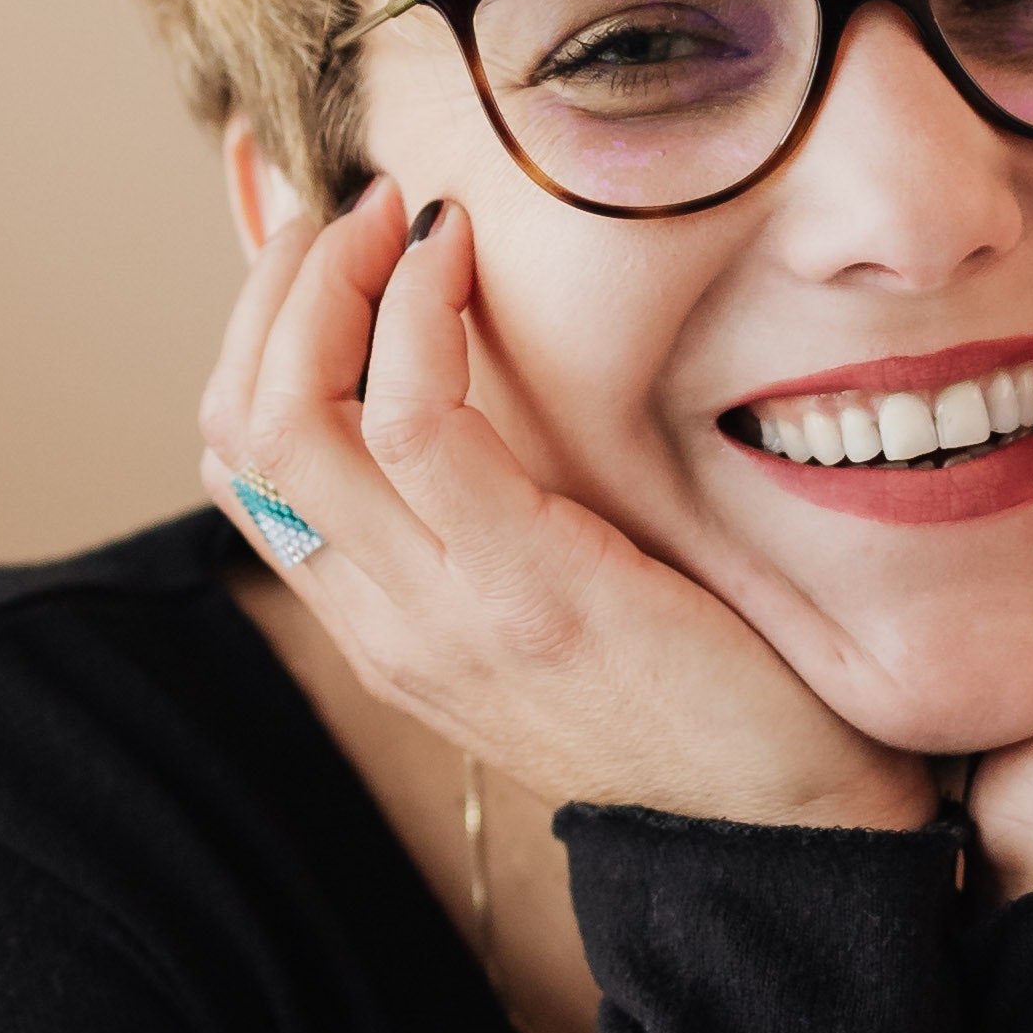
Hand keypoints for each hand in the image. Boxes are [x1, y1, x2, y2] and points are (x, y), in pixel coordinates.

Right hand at [203, 176, 934, 838]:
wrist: (793, 826)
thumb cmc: (704, 694)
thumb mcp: (561, 602)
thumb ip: (498, 517)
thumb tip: (484, 376)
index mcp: (383, 628)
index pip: (242, 465)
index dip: (255, 332)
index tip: (326, 245)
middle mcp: (384, 626)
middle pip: (239, 427)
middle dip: (275, 287)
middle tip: (353, 205)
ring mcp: (442, 614)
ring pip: (292, 414)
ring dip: (330, 278)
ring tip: (395, 212)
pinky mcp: (526, 586)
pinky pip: (414, 420)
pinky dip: (417, 311)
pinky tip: (458, 255)